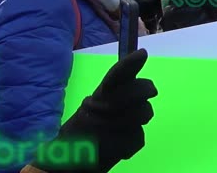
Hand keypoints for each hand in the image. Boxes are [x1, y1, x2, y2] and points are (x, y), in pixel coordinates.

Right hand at [42, 49, 156, 172]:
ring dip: (139, 119)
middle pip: (139, 92)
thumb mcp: (89, 111)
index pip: (114, 77)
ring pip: (144, 113)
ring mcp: (113, 128)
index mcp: (95, 100)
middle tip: (150, 92)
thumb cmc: (79, 136)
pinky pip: (139, 137)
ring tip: (123, 127)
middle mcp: (103, 111)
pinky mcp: (121, 146)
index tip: (142, 54)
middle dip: (146, 91)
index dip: (129, 65)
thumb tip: (138, 85)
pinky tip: (118, 146)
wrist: (66, 165)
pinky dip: (132, 142)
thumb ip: (110, 97)